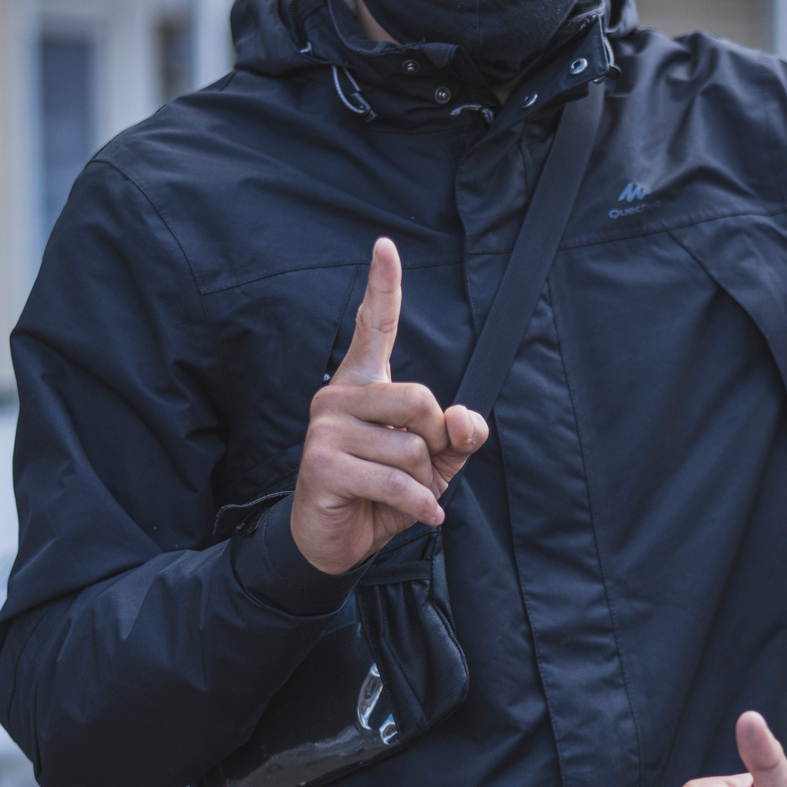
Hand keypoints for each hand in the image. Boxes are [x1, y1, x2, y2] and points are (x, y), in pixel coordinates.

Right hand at [292, 238, 490, 574]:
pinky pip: (395, 480)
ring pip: (410, 447)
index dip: (383, 287)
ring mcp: (325, 428)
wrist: (336, 540)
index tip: (386, 246)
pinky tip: (419, 516)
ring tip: (400, 494)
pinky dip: (418, 505)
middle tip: (419, 467)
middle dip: (435, 442)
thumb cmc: (384, 492)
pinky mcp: (321, 464)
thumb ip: (458, 436)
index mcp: (364, 384)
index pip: (373, 326)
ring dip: (422, 483)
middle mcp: (338, 396)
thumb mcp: (434, 462)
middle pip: (420, 399)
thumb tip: (465, 419)